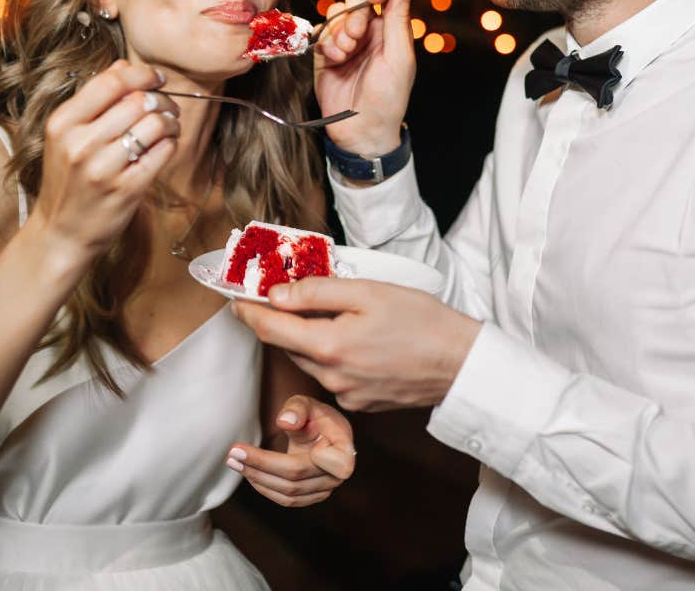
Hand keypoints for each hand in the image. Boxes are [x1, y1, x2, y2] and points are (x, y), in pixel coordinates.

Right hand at [30, 60, 179, 273]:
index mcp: (63, 123)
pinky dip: (171, 144)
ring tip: (168, 127)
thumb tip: (124, 66)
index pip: (111, 81)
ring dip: (171, 121)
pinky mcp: (126, 189)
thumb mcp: (66, 136)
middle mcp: (80, 143)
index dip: (142, 74)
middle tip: (167, 107)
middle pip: (139, 101)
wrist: (61, 233)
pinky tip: (165, 147)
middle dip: (162, 99)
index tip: (156, 77)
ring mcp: (103, 168)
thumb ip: (93, 101)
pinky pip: (163, 152)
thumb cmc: (69, 179)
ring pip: (155, 124)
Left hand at [226, 394, 355, 506]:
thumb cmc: (314, 415)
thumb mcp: (307, 403)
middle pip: (296, 477)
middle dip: (261, 465)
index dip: (304, 460)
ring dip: (257, 478)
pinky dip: (264, 487)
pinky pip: (287, 499)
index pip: (332, 464)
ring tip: (233, 461)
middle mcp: (337, 474)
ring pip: (289, 493)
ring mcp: (325, 489)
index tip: (274, 440)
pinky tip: (248, 471)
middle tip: (233, 452)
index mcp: (344, 447)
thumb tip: (284, 422)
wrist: (320, 431)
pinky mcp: (311, 496)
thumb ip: (297, 408)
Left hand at [233, 279, 481, 411]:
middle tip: (276, 293)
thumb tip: (277, 294)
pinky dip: (331, 354)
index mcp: (328, 346)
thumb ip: (317, 291)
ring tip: (324, 311)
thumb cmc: (420, 320)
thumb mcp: (367, 291)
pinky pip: (331, 375)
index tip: (234, 298)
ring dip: (305, 337)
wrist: (460, 363)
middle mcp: (330, 376)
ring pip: (309, 359)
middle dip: (278, 320)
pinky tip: (354, 338)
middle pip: (287, 344)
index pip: (270, 328)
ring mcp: (344, 395)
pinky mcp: (360, 403)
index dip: (247, 311)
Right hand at [313, 0, 418, 156]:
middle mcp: (370, 30)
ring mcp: (347, 40)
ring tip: (345, 54)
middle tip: (356, 38)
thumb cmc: (388, 97)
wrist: (360, 128)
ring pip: (336, 12)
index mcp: (391, 28)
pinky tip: (335, 61)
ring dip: (339, 30)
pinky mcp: (326, 53)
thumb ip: (399, 19)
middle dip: (354, 14)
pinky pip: (321, 32)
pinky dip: (327, 43)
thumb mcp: (399, 57)